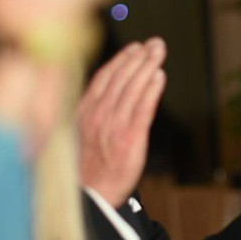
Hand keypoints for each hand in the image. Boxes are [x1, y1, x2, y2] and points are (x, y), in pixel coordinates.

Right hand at [77, 38, 165, 206]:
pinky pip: (142, 109)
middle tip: (155, 43)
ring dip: (147, 67)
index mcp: (83, 112)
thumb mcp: (81, 134)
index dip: (120, 61)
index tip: (135, 48)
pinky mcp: (129, 139)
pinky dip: (151, 90)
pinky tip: (160, 76)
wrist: (91, 196)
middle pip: (121, 79)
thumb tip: (107, 92)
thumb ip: (92, 111)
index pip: (104, 78)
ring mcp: (113, 126)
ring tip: (160, 51)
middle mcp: (98, 115)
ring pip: (132, 89)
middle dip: (139, 58)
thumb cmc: (87, 166)